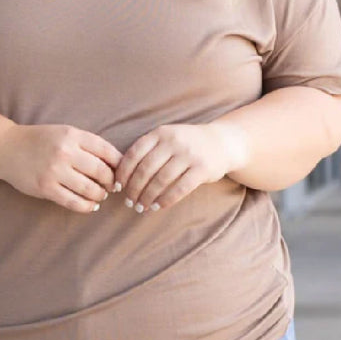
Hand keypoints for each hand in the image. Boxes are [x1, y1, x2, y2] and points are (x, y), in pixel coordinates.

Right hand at [0, 124, 121, 213]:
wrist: (6, 148)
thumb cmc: (39, 140)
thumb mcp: (64, 132)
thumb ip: (87, 144)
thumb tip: (116, 164)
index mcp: (72, 135)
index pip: (107, 151)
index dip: (119, 164)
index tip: (121, 172)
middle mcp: (65, 151)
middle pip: (101, 172)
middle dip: (110, 182)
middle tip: (111, 186)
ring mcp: (54, 171)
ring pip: (90, 189)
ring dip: (100, 195)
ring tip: (100, 195)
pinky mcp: (46, 188)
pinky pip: (73, 202)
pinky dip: (86, 206)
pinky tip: (90, 205)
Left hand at [114, 122, 247, 212]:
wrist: (222, 142)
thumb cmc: (187, 144)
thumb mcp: (167, 138)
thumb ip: (148, 150)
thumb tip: (122, 175)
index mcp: (160, 133)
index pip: (134, 153)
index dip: (123, 172)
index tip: (118, 186)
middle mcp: (173, 141)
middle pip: (146, 169)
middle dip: (134, 188)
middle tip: (129, 202)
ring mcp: (189, 154)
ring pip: (161, 180)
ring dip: (148, 197)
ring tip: (142, 207)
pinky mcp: (203, 168)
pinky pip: (180, 188)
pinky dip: (166, 200)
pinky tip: (158, 206)